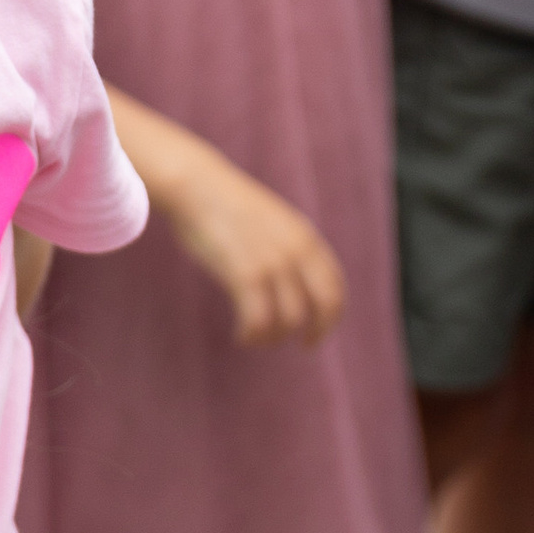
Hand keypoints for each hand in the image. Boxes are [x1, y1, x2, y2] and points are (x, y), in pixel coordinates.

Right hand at [165, 155, 345, 347]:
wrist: (197, 186)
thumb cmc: (227, 206)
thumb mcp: (274, 223)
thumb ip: (291, 248)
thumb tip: (296, 282)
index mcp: (307, 238)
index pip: (336, 288)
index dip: (331, 317)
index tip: (316, 332)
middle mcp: (297, 252)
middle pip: (324, 307)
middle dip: (316, 333)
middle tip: (302, 346)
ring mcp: (273, 263)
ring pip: (289, 320)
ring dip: (273, 337)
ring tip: (255, 337)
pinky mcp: (245, 274)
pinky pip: (258, 321)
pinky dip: (252, 336)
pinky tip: (242, 336)